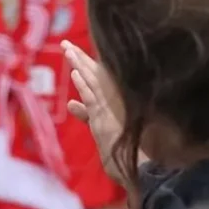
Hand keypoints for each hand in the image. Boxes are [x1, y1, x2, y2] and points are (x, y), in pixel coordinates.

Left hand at [63, 41, 130, 182]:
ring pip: (92, 81)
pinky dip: (84, 86)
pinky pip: (94, 98)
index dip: (86, 62)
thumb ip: (86, 113)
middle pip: (94, 74)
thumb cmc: (122, 147)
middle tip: (66, 43)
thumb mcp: (99, 125)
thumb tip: (72, 103)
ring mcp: (111, 107)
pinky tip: (75, 73)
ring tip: (68, 49)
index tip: (74, 50)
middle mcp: (114, 99)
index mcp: (114, 99)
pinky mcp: (106, 117)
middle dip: (79, 58)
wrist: (141, 165)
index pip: (98, 76)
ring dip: (80, 65)